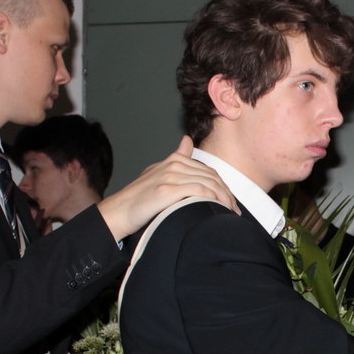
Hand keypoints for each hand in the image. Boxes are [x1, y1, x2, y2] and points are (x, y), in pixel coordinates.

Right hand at [96, 136, 237, 240]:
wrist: (119, 211)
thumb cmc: (139, 198)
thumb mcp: (158, 172)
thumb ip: (176, 158)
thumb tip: (187, 140)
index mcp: (173, 160)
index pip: (208, 171)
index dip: (222, 186)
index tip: (229, 201)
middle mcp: (173, 165)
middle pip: (212, 177)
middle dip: (227, 194)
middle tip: (234, 210)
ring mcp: (170, 176)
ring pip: (209, 184)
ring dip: (224, 199)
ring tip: (229, 213)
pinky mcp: (168, 190)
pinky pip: (200, 191)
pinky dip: (213, 200)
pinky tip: (218, 209)